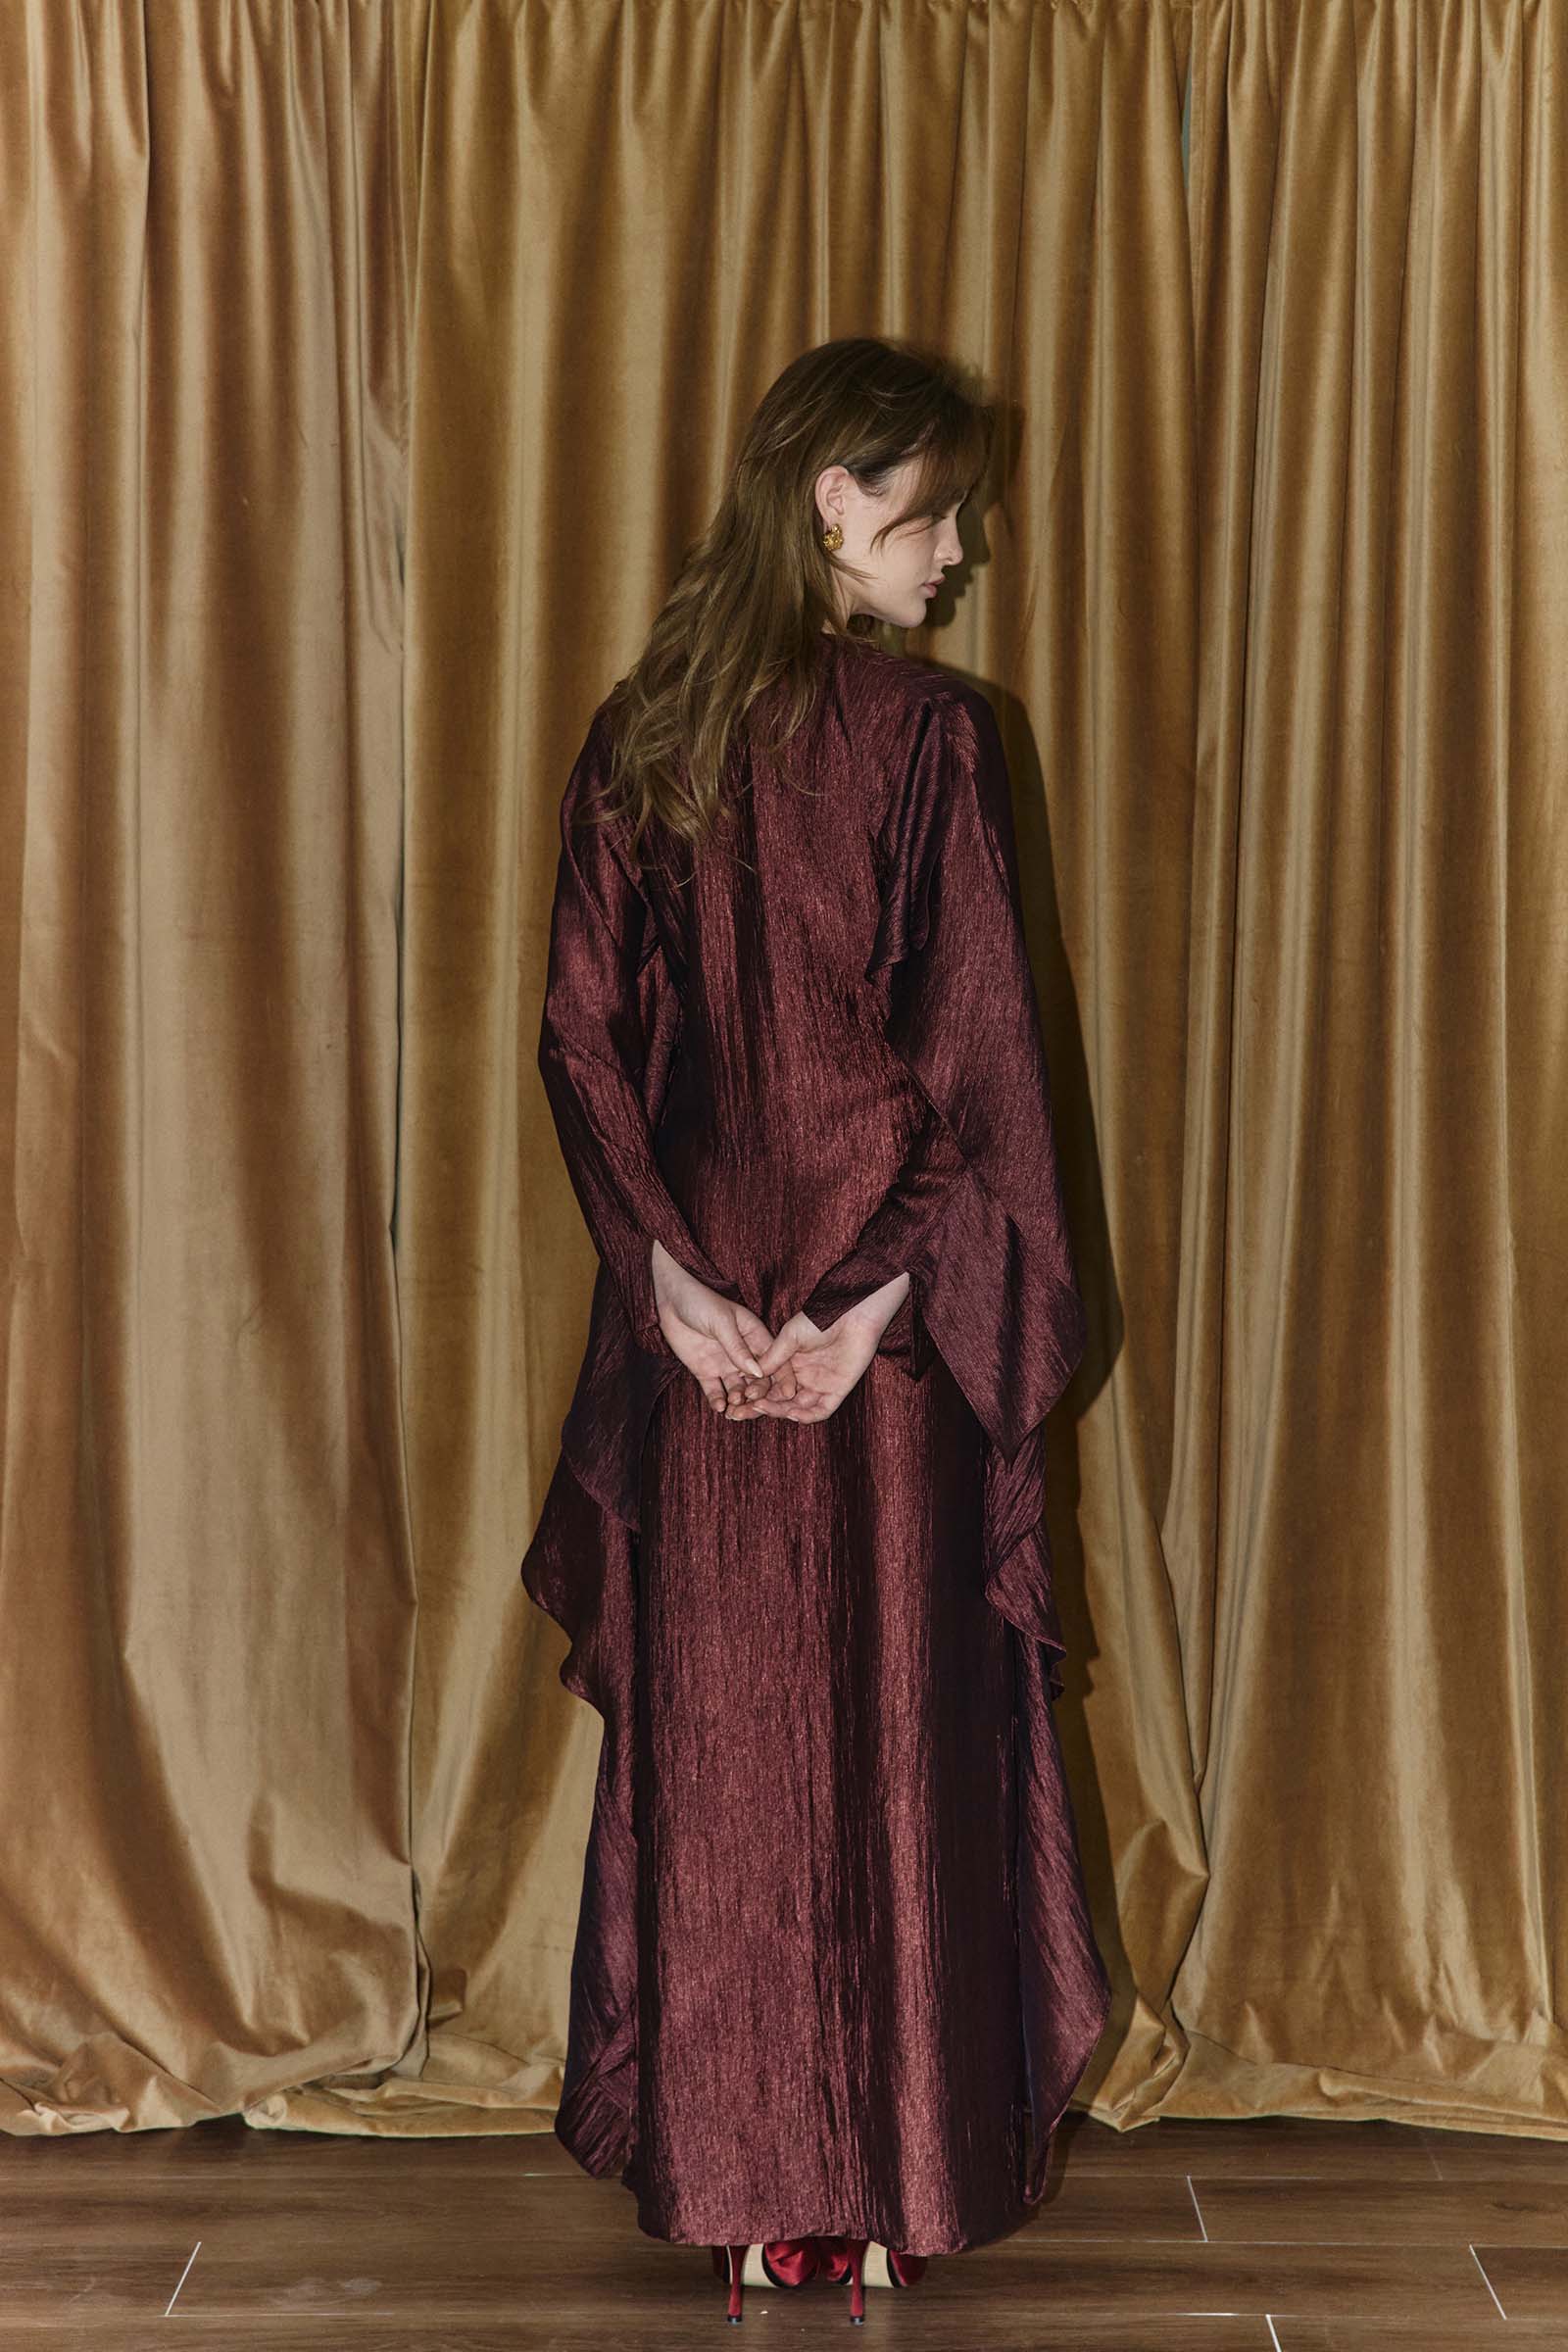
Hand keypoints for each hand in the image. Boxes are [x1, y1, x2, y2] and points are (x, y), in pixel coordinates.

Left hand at [650, 1238, 780, 1417]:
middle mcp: (743, 1354)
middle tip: (751, 1403)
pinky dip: (718, 1401)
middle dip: (757, 1395)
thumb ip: (738, 1348)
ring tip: (734, 1409)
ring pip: (738, 1390)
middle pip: (758, 1381)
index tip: (784, 1395)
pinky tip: (720, 1407)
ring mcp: (725, 1364)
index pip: (774, 1361)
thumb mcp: (722, 1322)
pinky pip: (715, 1391)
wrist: (671, 1299)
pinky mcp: (705, 1371)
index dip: (781, 1378)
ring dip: (738, 1402)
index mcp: (755, 1337)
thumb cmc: (701, 1302)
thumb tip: (758, 1373)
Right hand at [733, 1273, 910, 1424]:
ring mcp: (821, 1385)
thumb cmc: (820, 1318)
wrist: (852, 1313)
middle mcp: (803, 1378)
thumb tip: (751, 1374)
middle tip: (742, 1412)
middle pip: (779, 1401)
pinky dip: (807, 1416)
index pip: (768, 1386)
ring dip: (779, 1412)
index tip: (736, 1400)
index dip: (753, 1395)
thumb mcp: (790, 1336)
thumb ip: (773, 1356)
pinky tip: (791, 1414)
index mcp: (790, 1364)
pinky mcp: (838, 1391)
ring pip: (797, 1408)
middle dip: (761, 1408)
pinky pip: (821, 1411)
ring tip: (762, 1409)